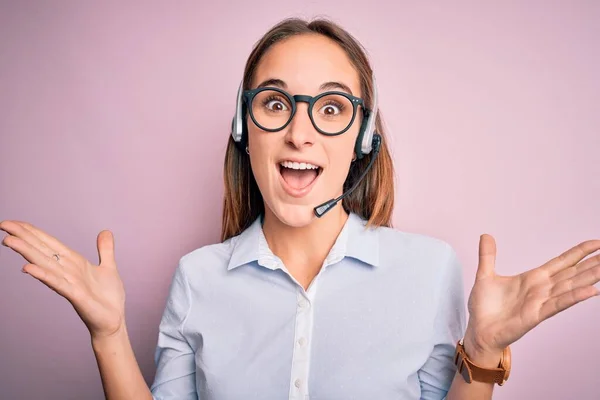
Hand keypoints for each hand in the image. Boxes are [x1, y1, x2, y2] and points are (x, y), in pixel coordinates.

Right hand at [1, 220, 125, 339]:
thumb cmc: (108, 298)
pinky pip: (57, 284)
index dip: (33, 232)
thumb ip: (105, 250)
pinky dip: (43, 275)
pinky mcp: (75, 296)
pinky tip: (27, 268)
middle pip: (41, 250)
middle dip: (23, 237)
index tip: (13, 222)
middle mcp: (67, 271)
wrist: (113, 321)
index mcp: (74, 262)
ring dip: (27, 252)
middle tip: (2, 224)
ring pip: (44, 264)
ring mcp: (69, 283)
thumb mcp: (108, 267)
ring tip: (9, 240)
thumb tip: (105, 231)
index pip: (49, 243)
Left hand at [464, 234, 599, 355]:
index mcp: (533, 278)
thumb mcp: (485, 275)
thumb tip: (486, 235)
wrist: (478, 331)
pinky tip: (591, 291)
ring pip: (570, 287)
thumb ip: (488, 255)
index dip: (578, 252)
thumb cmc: (484, 308)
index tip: (596, 243)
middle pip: (572, 273)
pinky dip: (574, 297)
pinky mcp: (535, 315)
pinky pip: (557, 304)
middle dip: (592, 264)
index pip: (562, 262)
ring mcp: (540, 302)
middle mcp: (541, 289)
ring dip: (589, 277)